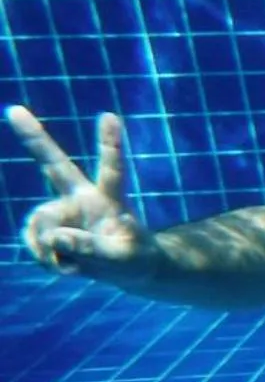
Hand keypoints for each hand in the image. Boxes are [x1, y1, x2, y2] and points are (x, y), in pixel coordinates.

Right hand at [9, 106, 158, 283]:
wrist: (125, 271)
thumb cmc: (134, 259)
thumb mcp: (123, 260)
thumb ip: (92, 249)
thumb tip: (56, 238)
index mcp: (110, 199)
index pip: (112, 170)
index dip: (110, 144)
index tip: (111, 115)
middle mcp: (82, 198)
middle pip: (56, 165)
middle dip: (34, 137)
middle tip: (14, 110)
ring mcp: (62, 210)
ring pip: (42, 227)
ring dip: (51, 250)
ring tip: (75, 263)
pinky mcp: (48, 225)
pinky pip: (35, 242)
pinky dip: (46, 258)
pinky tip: (64, 262)